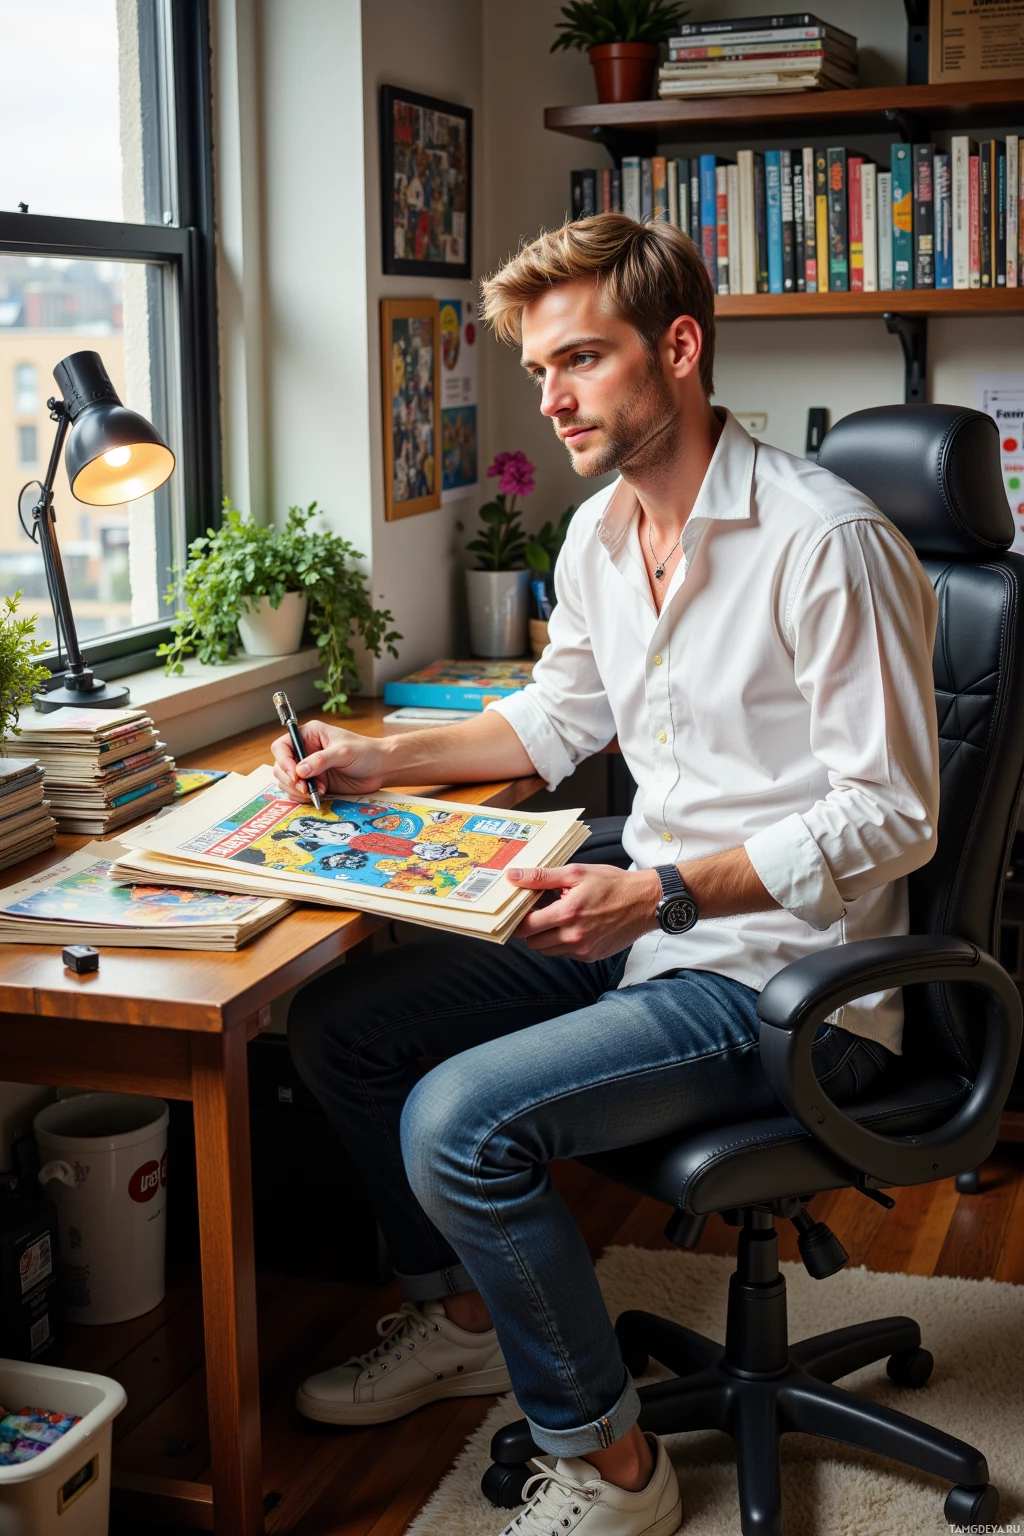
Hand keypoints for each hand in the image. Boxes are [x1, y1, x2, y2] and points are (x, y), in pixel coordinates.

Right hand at [270, 718, 389, 802]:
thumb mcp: (344, 752)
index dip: (284, 761)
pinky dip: (303, 797)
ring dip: (297, 790)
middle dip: (290, 780)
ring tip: (317, 792)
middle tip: (305, 788)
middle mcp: (305, 751)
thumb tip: (300, 771)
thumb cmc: (366, 752)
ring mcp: (308, 768)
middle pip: (281, 766)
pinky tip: (319, 795)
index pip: (282, 746)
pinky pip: (298, 793)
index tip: (295, 774)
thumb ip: (321, 760)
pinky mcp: (315, 783)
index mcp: (309, 735)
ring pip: (286, 782)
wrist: (381, 768)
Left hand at [510, 863, 661, 960]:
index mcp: (567, 913)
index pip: (525, 927)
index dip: (518, 919)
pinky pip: (565, 955)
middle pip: (533, 943)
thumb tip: (513, 876)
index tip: (519, 910)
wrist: (646, 902)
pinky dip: (562, 943)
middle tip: (540, 912)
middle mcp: (573, 936)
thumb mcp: (576, 873)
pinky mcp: (591, 957)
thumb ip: (541, 877)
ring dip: (546, 937)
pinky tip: (573, 926)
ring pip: (548, 951)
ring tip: (559, 918)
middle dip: (531, 929)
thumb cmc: (613, 884)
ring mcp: (583, 950)